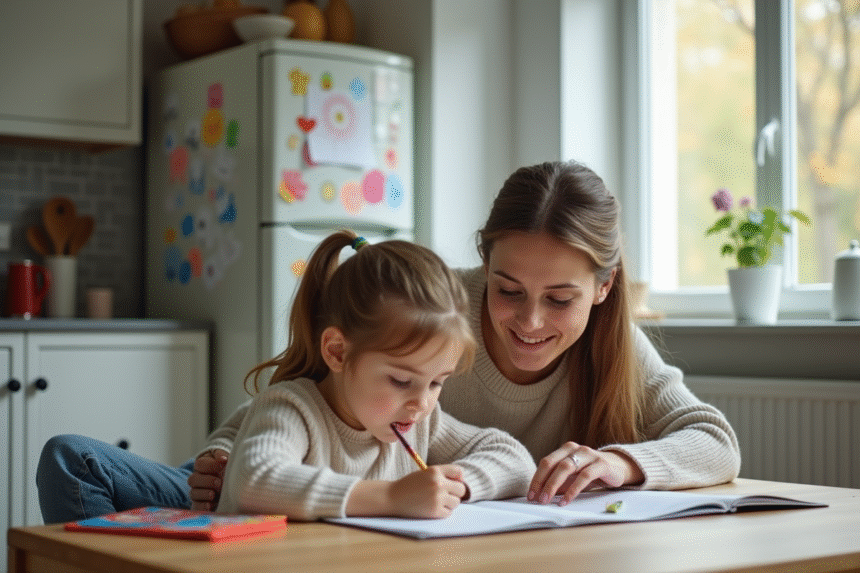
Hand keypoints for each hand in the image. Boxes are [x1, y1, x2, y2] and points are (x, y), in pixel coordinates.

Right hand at [187, 449, 228, 510]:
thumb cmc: (226, 468)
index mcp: (203, 466)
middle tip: (219, 482)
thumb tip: (223, 459)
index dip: (211, 464)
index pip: (200, 464)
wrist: (232, 483)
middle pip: (193, 479)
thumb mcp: (225, 459)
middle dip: (207, 481)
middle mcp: (198, 479)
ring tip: (213, 495)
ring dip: (204, 494)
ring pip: (193, 493)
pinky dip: (202, 506)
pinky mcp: (200, 505)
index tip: (224, 463)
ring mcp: (198, 492)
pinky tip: (210, 506)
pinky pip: (196, 507)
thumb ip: (222, 455)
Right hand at [387, 465, 467, 518]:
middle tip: (445, 495)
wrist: (392, 497)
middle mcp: (438, 483)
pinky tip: (432, 508)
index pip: (459, 471)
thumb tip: (462, 481)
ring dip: (449, 503)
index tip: (452, 482)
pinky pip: (449, 513)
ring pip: (456, 502)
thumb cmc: (410, 485)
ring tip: (436, 501)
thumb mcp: (425, 473)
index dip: (457, 478)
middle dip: (455, 492)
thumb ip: (442, 475)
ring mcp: (437, 498)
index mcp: (435, 471)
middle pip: (461, 489)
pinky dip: (443, 512)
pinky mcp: (434, 511)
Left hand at [527, 442, 643, 504]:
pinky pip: (584, 476)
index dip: (537, 479)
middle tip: (537, 499)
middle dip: (543, 483)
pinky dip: (573, 490)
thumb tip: (539, 495)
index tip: (530, 495)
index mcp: (565, 450)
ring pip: (566, 468)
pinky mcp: (601, 464)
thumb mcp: (572, 477)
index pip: (546, 462)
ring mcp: (588, 454)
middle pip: (553, 464)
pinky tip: (566, 500)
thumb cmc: (591, 473)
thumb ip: (558, 483)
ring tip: (547, 500)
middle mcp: (575, 449)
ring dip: (554, 485)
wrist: (618, 468)